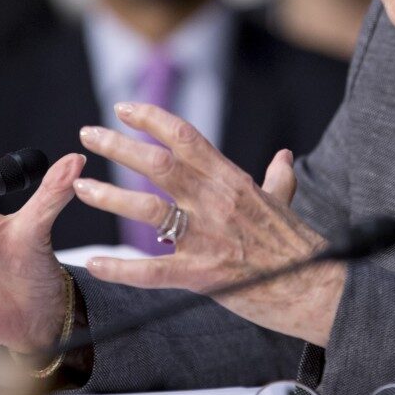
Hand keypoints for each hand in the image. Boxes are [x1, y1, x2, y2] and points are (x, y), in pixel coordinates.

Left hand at [73, 102, 345, 345]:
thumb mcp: (285, 201)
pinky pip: (152, 271)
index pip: (185, 137)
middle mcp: (215, 201)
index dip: (151, 119)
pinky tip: (94, 263)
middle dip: (119, 146)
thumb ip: (278, 178)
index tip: (123, 108)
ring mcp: (207, 237)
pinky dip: (121, 268)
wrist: (313, 287)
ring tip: (81, 188)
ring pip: (148, 210)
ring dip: (110, 197)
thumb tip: (284, 156)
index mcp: (231, 179)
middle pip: (159, 163)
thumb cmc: (298, 245)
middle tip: (87, 134)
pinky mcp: (201, 274)